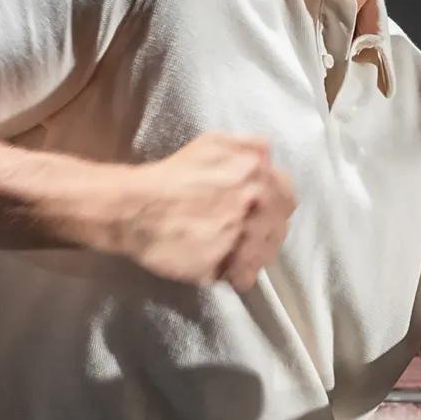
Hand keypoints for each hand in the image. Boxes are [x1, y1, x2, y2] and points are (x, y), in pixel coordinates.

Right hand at [113, 132, 295, 288]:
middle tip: (245, 237)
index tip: (264, 215)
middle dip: (265, 234)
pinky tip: (222, 267)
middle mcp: (251, 205)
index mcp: (254, 174)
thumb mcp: (211, 143)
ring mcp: (236, 236)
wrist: (133, 207)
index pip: (287, 199)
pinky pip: (239, 275)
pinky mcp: (219, 264)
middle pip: (277, 230)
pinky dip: (234, 274)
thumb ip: (247, 145)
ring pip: (260, 256)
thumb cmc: (171, 174)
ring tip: (232, 254)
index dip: (276, 208)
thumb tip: (268, 152)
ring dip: (251, 257)